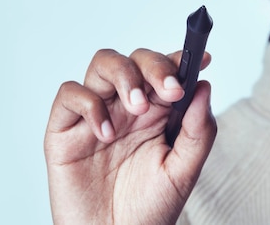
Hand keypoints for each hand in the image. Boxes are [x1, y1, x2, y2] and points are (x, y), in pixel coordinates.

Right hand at [44, 48, 216, 224]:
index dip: (180, 59)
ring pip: (102, 64)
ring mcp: (95, 114)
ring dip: (124, 75)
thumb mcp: (183, 172)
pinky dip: (89, 104)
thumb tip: (204, 87)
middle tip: (168, 91)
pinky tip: (106, 133)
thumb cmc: (149, 210)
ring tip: (137, 108)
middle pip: (135, 60)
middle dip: (153, 66)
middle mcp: (125, 107)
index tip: (200, 59)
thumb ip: (198, 131)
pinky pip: (69, 95)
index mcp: (156, 112)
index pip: (165, 72)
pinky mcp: (65, 130)